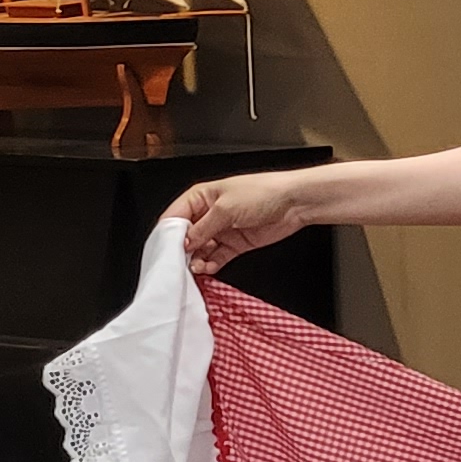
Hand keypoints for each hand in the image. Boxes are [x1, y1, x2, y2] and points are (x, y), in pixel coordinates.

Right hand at [174, 172, 315, 276]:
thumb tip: (185, 242)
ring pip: (201, 249)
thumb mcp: (226, 208)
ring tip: (196, 268)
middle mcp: (209, 214)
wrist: (295, 202)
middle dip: (182, 250)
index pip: (175, 217)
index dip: (168, 234)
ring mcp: (223, 230)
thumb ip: (203, 228)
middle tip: (178, 263)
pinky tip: (208, 269)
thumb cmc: (264, 192)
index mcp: (201, 197)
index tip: (165, 250)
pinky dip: (211, 264)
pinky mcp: (236, 243)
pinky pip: (217, 257)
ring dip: (196, 260)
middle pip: (186, 236)